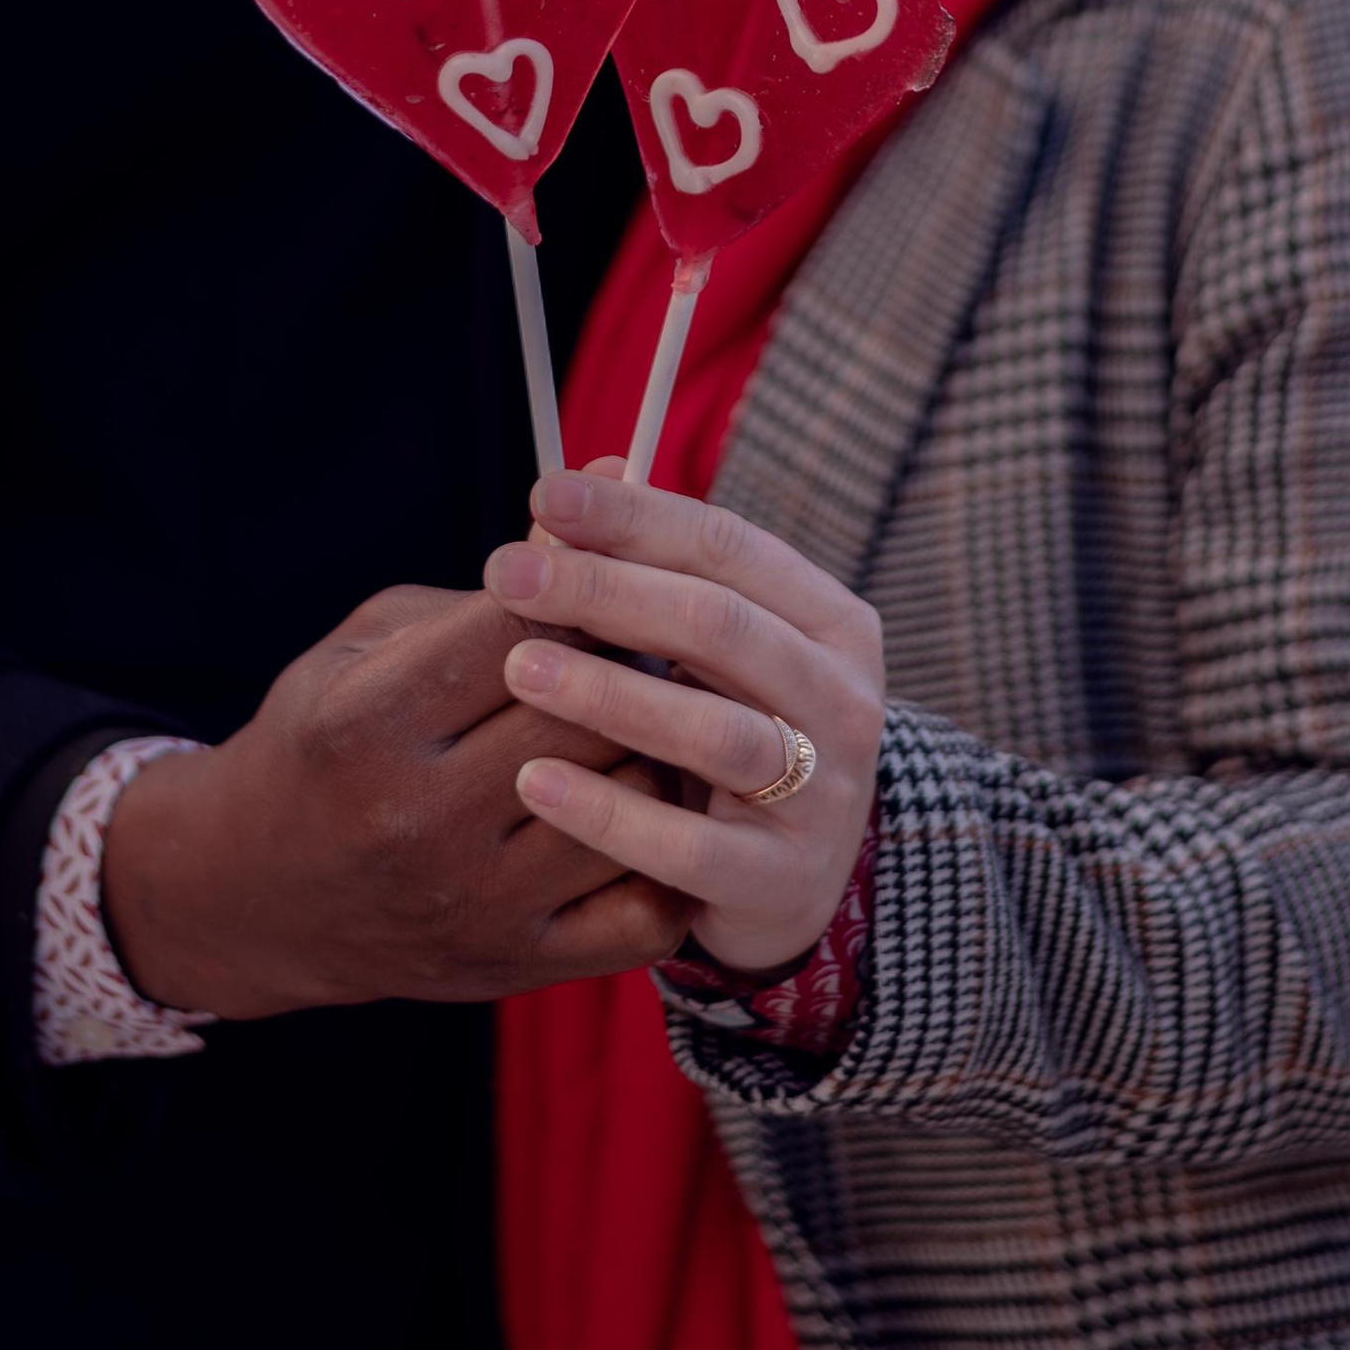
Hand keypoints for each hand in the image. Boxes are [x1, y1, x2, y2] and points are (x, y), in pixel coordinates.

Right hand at [102, 582, 693, 1017]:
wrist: (260, 894)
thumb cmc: (326, 741)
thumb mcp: (375, 642)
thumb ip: (493, 587)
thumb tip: (613, 486)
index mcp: (367, 724)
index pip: (520, 631)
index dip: (581, 587)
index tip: (604, 569)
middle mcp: (418, 820)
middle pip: (586, 711)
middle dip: (632, 658)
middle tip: (653, 638)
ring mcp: (474, 903)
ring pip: (634, 799)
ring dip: (663, 746)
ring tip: (659, 716)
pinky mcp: (517, 963)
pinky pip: (647, 905)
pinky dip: (670, 849)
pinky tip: (652, 809)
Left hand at [484, 469, 884, 976]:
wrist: (792, 883)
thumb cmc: (732, 731)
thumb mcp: (706, 650)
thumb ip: (649, 567)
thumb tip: (590, 466)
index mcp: (830, 622)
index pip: (729, 547)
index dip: (635, 516)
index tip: (547, 494)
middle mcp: (842, 700)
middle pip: (719, 627)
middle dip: (606, 591)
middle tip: (507, 573)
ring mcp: (821, 795)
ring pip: (714, 733)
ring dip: (609, 694)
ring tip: (518, 668)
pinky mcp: (781, 880)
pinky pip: (688, 847)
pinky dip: (609, 813)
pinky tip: (535, 782)